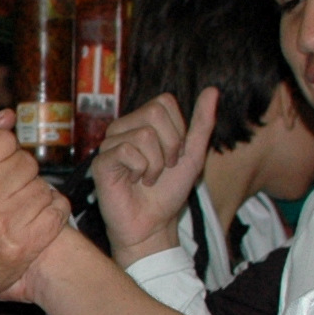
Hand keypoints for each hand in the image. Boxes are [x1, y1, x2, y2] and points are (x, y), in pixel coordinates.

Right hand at [0, 113, 69, 303]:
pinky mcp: (23, 246)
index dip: (2, 152)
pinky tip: (35, 218)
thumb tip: (7, 116)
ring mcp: (3, 224)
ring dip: (33, 195)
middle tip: (5, 190)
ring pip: (42, 186)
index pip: (3, 140)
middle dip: (18, 174)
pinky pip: (58, 210)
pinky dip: (52, 212)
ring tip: (15, 207)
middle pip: (26, 162)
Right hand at [93, 89, 218, 264]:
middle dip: (169, 146)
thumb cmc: (169, 190)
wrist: (154, 224)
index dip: (177, 131)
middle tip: (163, 168)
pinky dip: (141, 170)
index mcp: (144, 121)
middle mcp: (124, 127)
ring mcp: (110, 143)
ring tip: (149, 178)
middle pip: (154, 114)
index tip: (174, 155)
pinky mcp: (101, 161)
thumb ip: (202, 123)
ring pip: (144, 135)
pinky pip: (127, 152)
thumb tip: (212, 90)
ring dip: (156, 164)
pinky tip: (135, 181)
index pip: (165, 102)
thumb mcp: (194, 155)